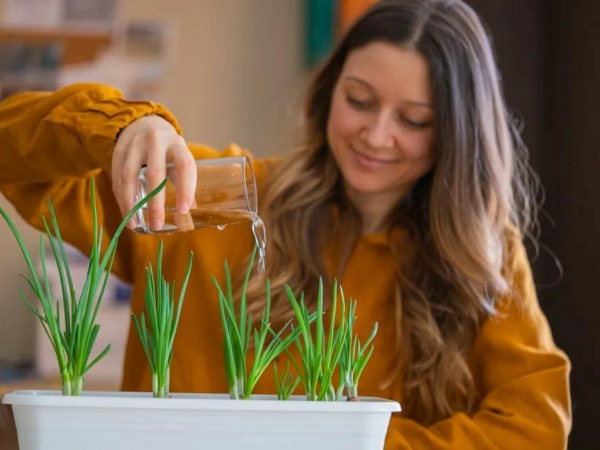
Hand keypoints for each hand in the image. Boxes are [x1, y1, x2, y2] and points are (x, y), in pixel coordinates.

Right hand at [112, 115, 196, 230]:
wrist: (142, 122)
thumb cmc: (166, 148)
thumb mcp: (178, 156)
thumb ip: (181, 180)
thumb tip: (186, 213)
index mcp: (177, 143)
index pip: (185, 166)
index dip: (186, 189)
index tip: (183, 211)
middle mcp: (156, 141)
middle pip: (155, 174)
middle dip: (155, 203)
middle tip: (156, 224)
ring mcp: (134, 145)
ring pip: (129, 177)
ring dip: (131, 203)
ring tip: (134, 224)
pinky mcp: (118, 150)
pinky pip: (117, 177)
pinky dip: (121, 197)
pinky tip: (125, 212)